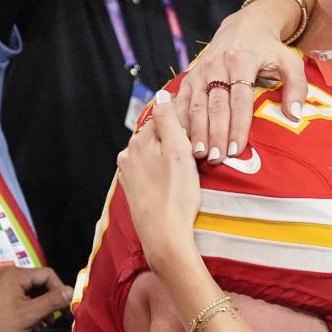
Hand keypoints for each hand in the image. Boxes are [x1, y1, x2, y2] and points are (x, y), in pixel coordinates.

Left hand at [0, 266, 71, 331]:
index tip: (63, 308)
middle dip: (48, 299)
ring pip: (27, 288)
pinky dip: (25, 304)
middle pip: (37, 281)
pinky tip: (28, 320)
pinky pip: (16, 293)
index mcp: (16, 274)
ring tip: (41, 323)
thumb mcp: (29, 315)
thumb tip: (72, 291)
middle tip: (53, 318)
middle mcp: (6, 272)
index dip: (59, 290)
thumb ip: (53, 301)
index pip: (48, 274)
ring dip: (37, 304)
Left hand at [118, 91, 201, 276]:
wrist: (165, 237)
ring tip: (190, 167)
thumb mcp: (179, 151)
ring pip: (155, 153)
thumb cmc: (176, 195)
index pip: (164, 116)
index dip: (185, 121)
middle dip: (176, 138)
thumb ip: (169, 120)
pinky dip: (164, 170)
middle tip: (199, 150)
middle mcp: (129, 155)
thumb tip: (162, 95)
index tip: (202, 128)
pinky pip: (152, 170)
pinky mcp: (134, 190)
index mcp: (139, 141)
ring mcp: (129, 174)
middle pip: (158, 135)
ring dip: (170, 155)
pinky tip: (176, 180)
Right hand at [179, 0, 323, 163]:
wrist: (245, 26)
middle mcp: (217, 65)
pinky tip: (179, 139)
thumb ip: (297, 87)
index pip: (240, 100)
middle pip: (215, 105)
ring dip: (196, 131)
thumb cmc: (269, 49)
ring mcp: (201, 70)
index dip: (237, 126)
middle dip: (215, 134)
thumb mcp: (289, 61)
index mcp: (242, 61)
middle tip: (216, 159)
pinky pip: (181, 100)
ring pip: (195, 104)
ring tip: (198, 154)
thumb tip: (294, 115)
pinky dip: (179, 120)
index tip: (236, 149)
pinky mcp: (190, 75)